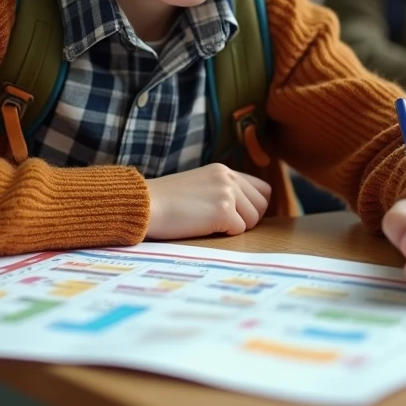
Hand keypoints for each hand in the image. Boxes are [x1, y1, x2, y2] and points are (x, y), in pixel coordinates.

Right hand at [145, 163, 271, 239]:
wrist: (143, 205)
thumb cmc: (165, 201)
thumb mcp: (199, 185)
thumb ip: (223, 190)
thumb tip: (249, 209)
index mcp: (223, 170)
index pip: (262, 189)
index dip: (254, 206)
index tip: (238, 216)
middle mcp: (228, 177)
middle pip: (262, 205)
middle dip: (247, 219)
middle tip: (222, 223)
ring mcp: (227, 193)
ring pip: (253, 220)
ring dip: (235, 227)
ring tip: (209, 223)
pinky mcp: (223, 211)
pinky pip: (239, 231)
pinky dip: (224, 235)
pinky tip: (203, 227)